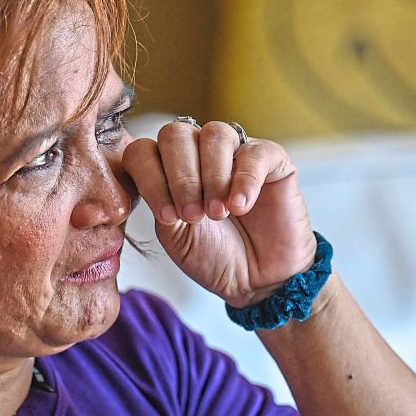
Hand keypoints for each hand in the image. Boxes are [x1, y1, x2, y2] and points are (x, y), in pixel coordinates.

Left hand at [121, 120, 316, 307]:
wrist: (257, 282)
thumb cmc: (214, 256)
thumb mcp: (175, 235)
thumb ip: (159, 203)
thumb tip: (149, 177)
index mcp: (167, 168)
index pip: (143, 151)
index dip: (149, 179)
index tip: (166, 217)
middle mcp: (199, 151)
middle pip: (175, 133)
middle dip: (180, 177)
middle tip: (192, 216)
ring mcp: (236, 150)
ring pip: (215, 134)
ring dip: (212, 177)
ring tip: (217, 213)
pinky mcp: (272, 159)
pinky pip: (254, 152)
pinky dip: (244, 180)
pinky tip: (240, 206)